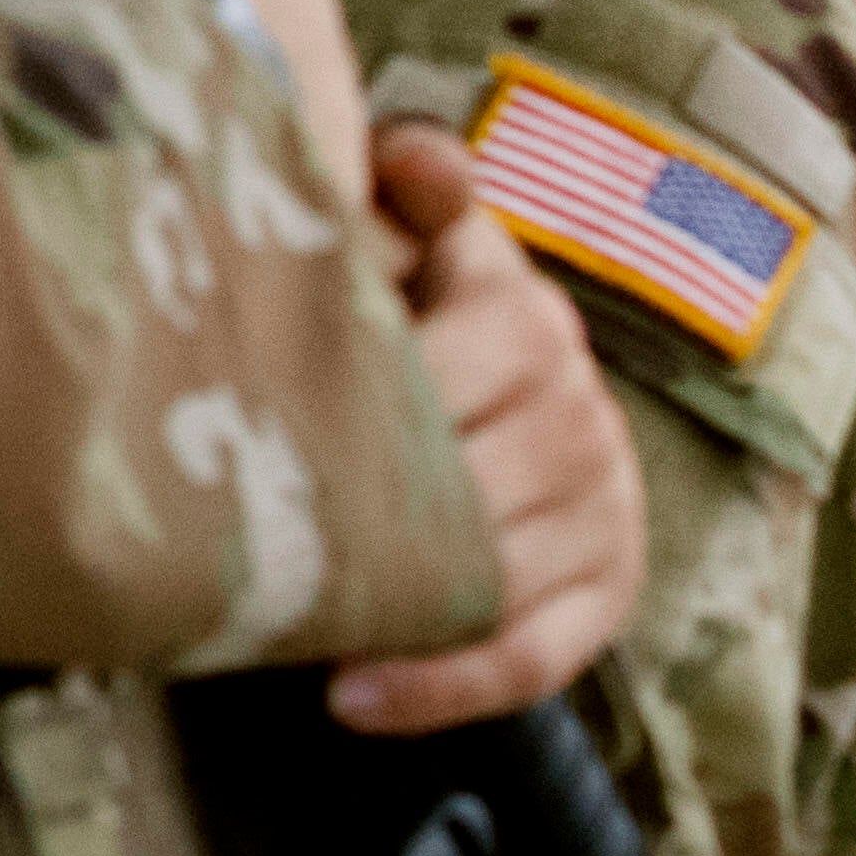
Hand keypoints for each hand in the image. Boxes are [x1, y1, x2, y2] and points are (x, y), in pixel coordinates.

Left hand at [328, 119, 643, 734]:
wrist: (495, 437)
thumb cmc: (415, 341)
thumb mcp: (410, 250)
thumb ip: (404, 197)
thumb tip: (412, 158)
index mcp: (526, 316)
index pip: (488, 336)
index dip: (404, 372)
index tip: (302, 397)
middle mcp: (578, 409)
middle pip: (480, 469)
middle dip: (374, 504)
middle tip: (249, 526)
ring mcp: (599, 507)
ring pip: (500, 568)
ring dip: (397, 601)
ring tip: (282, 615)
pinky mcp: (605, 595)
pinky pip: (529, 656)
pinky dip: (443, 683)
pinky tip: (354, 697)